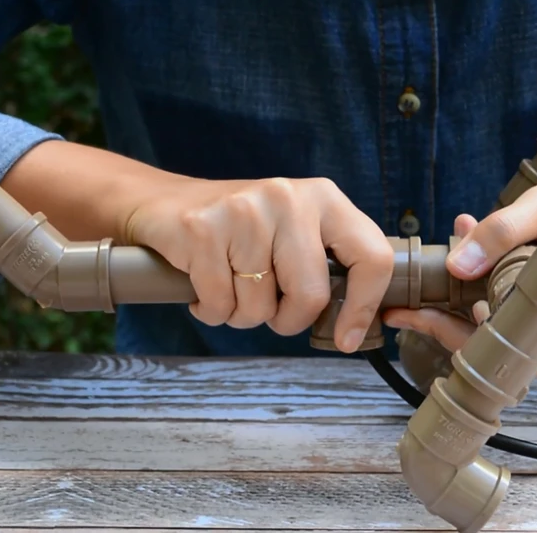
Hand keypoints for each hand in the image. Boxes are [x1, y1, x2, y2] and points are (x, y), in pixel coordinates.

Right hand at [123, 176, 393, 351]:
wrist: (163, 204)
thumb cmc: (239, 231)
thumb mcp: (294, 232)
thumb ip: (327, 264)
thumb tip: (357, 324)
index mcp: (324, 198)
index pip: (372, 256)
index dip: (363, 307)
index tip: (346, 339)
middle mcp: (288, 198)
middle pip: (311, 295)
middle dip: (288, 320)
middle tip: (269, 309)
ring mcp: (244, 211)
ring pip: (260, 307)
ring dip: (241, 315)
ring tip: (230, 284)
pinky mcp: (202, 229)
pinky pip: (219, 304)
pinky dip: (211, 310)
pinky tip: (204, 285)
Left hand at [385, 172, 536, 378]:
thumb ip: (501, 232)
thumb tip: (455, 266)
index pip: (499, 358)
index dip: (454, 340)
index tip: (419, 314)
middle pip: (494, 350)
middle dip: (448, 320)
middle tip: (413, 299)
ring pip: (504, 334)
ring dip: (467, 303)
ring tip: (450, 261)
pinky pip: (519, 319)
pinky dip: (491, 295)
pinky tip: (477, 260)